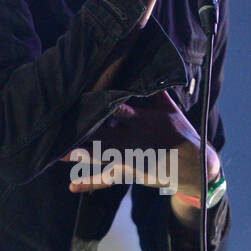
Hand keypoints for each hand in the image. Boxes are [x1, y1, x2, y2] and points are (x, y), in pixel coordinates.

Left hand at [60, 91, 219, 203]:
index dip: (101, 103)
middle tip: (60, 124)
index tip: (81, 97)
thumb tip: (149, 65)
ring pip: (98, 154)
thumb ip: (155, 91)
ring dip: (78, 153)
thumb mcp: (170, 110)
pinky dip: (89, 183)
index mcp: (141, 121)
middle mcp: (131, 139)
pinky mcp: (128, 172)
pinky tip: (72, 185)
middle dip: (82, 128)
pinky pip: (105, 179)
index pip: (118, 109)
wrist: (192, 166)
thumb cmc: (181, 133)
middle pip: (101, 132)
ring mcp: (128, 158)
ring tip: (58, 152)